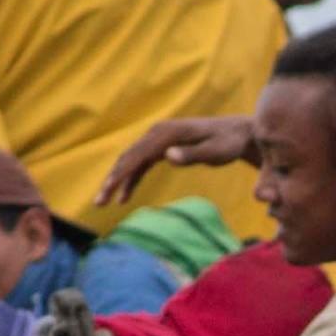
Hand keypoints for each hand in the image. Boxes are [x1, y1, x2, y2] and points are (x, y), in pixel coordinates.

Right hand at [102, 113, 257, 207]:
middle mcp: (158, 133)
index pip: (137, 155)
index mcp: (167, 133)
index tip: (108, 190)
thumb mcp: (215, 151)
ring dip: (117, 181)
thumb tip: (167, 156)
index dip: (121, 174)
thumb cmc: (229, 143)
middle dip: (112, 180)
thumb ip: (192, 154)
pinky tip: (124, 198)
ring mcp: (158, 139)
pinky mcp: (162, 147)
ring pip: (131, 161)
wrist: (237, 133)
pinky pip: (141, 164)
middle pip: (128, 157)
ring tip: (104, 202)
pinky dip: (131, 180)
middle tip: (98, 202)